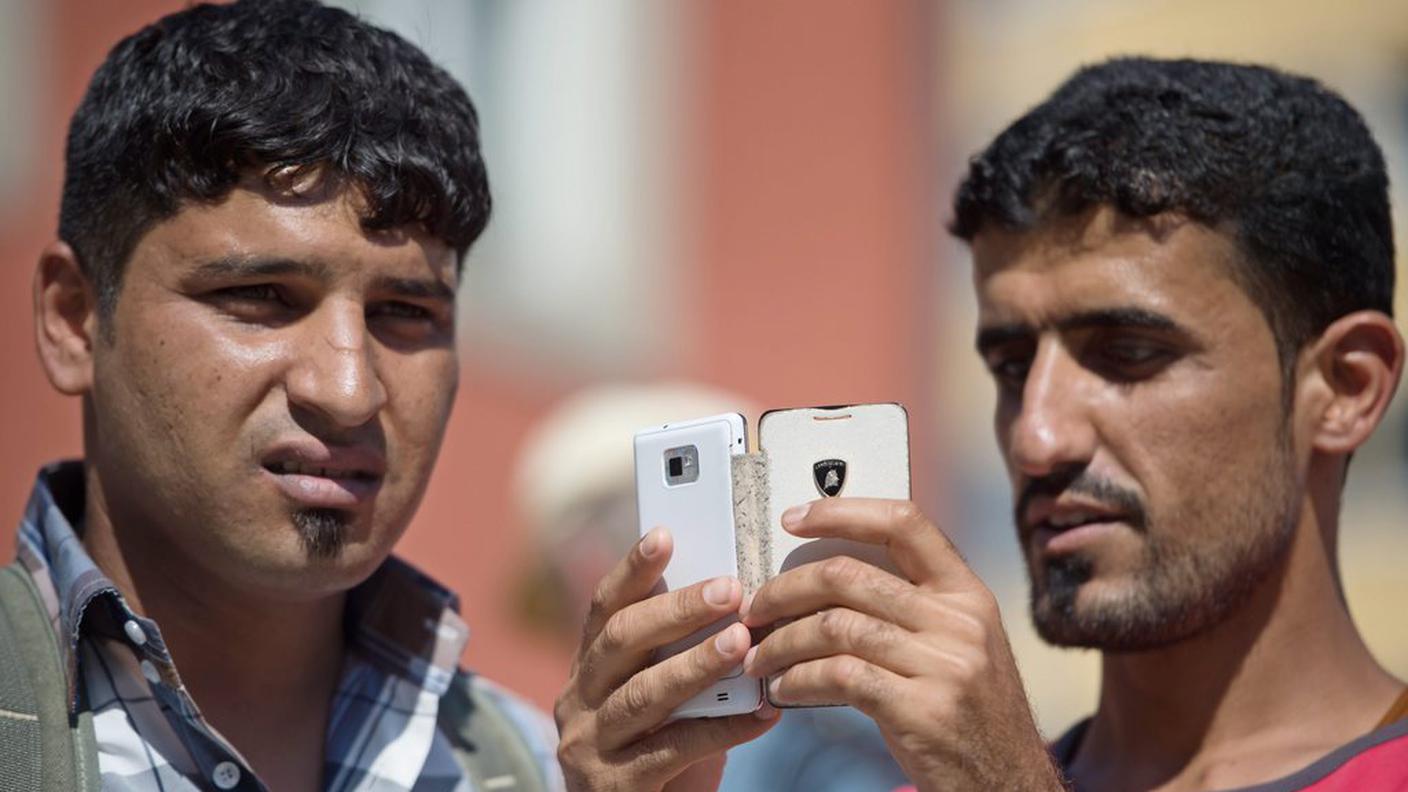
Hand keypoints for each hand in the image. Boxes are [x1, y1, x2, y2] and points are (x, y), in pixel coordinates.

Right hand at [555, 527, 779, 790]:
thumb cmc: (660, 755)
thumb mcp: (663, 699)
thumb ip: (679, 655)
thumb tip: (734, 601)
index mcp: (588, 669)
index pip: (604, 608)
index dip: (632, 569)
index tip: (665, 534)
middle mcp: (577, 702)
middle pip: (622, 640)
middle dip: (677, 609)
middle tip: (729, 589)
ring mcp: (589, 746)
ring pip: (643, 693)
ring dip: (697, 664)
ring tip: (743, 642)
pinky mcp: (613, 787)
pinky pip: (673, 749)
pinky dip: (723, 728)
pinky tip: (763, 714)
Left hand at [741, 499, 1062, 790]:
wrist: (1009, 782)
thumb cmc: (970, 714)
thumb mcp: (961, 644)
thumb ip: (913, 607)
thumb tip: (828, 579)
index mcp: (967, 593)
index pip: (903, 523)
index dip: (841, 512)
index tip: (792, 519)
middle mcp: (959, 620)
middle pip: (849, 576)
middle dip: (785, 589)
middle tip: (754, 609)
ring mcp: (943, 664)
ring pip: (834, 627)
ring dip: (780, 642)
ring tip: (758, 657)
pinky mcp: (921, 709)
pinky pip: (837, 676)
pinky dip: (797, 680)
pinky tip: (783, 689)